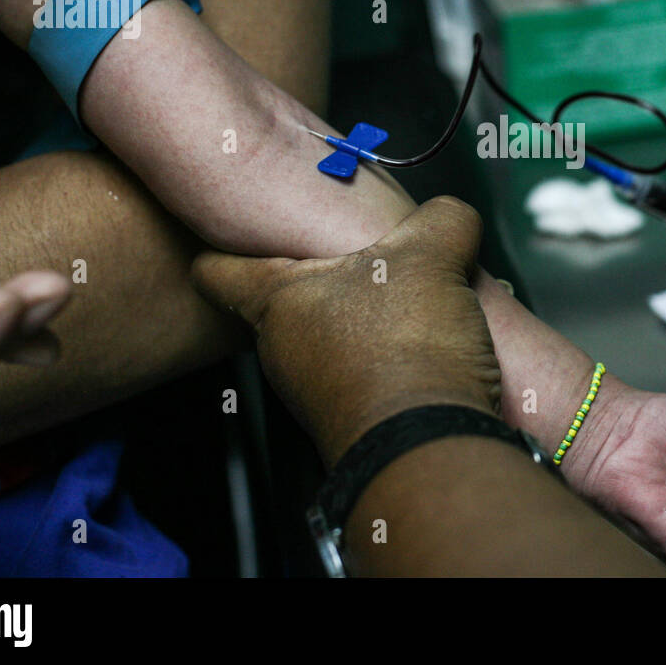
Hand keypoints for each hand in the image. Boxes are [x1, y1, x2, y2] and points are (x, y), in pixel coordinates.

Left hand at [192, 196, 500, 463]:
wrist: (430, 447)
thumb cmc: (404, 351)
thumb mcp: (432, 256)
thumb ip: (442, 220)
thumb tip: (451, 216)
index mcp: (278, 300)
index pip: (214, 271)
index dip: (220, 244)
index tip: (233, 232)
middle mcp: (284, 350)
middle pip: (282, 301)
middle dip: (318, 277)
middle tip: (353, 252)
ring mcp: (316, 391)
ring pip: (328, 337)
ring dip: (362, 318)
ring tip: (406, 297)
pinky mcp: (356, 420)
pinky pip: (364, 372)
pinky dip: (389, 355)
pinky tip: (429, 343)